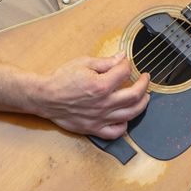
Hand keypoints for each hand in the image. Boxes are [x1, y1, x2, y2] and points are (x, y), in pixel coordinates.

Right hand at [34, 53, 149, 138]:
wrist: (45, 97)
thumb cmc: (61, 79)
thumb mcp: (83, 63)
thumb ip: (105, 62)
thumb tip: (121, 58)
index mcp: (101, 85)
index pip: (124, 72)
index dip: (128, 65)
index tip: (126, 62)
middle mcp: (104, 103)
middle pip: (135, 95)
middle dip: (144, 85)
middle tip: (145, 79)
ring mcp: (100, 118)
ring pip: (130, 114)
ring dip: (142, 105)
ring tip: (144, 98)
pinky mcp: (94, 128)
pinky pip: (115, 132)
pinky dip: (124, 126)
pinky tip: (125, 118)